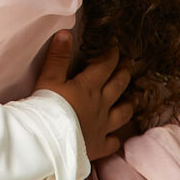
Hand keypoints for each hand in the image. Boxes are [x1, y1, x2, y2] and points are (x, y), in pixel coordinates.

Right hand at [33, 31, 132, 160]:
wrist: (47, 142)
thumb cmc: (46, 109)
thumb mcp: (48, 79)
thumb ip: (58, 57)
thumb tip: (66, 33)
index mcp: (88, 87)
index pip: (105, 66)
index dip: (111, 55)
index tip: (115, 47)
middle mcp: (100, 105)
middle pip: (118, 86)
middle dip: (124, 74)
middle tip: (129, 66)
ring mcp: (102, 127)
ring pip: (122, 114)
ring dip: (128, 105)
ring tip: (133, 100)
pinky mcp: (98, 146)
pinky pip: (112, 143)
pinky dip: (115, 139)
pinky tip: (115, 137)